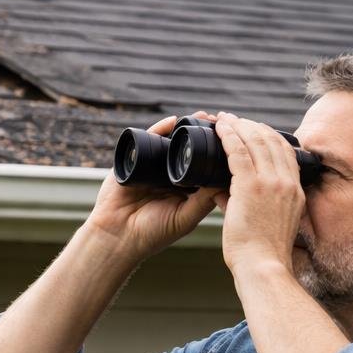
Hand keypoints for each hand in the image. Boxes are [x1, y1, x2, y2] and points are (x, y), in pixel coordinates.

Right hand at [87, 112, 221, 257]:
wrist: (117, 235)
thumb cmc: (152, 234)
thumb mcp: (186, 218)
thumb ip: (205, 200)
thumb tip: (229, 176)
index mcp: (185, 190)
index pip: (205, 166)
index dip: (218, 153)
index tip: (235, 141)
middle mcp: (170, 175)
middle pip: (190, 150)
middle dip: (205, 136)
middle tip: (220, 123)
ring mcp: (152, 166)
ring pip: (172, 142)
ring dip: (187, 128)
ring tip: (203, 117)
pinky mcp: (134, 160)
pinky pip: (149, 138)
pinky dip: (161, 128)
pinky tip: (174, 121)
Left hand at [212, 112, 305, 276]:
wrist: (263, 266)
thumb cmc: (262, 253)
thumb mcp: (269, 223)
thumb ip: (250, 204)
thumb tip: (224, 194)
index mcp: (295, 191)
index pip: (285, 152)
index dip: (268, 136)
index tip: (253, 130)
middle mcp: (286, 182)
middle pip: (271, 141)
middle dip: (252, 126)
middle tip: (235, 120)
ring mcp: (270, 183)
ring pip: (255, 141)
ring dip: (239, 126)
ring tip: (224, 119)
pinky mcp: (250, 186)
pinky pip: (238, 151)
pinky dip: (228, 136)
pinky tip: (220, 128)